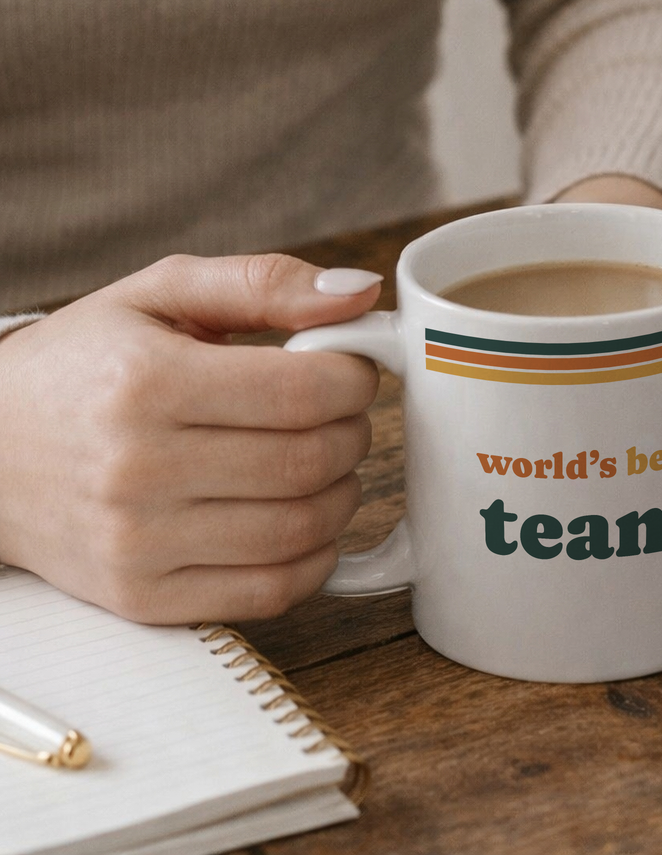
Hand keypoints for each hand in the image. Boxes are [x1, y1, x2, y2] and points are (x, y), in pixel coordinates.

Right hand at [0, 255, 383, 622]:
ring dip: (342, 493)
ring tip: (323, 461)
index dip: (354, 379)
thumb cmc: (83, 365)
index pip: (304, 391)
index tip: (352, 371)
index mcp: (147, 382)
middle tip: (341, 415)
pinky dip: (315, 557)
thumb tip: (359, 292)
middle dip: (353, 432)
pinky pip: (272, 592)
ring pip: (302, 530)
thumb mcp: (159, 295)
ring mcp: (138, 543)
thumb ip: (263, 283)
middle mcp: (137, 469)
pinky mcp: (144, 597)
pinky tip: (304, 518)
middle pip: (311, 461)